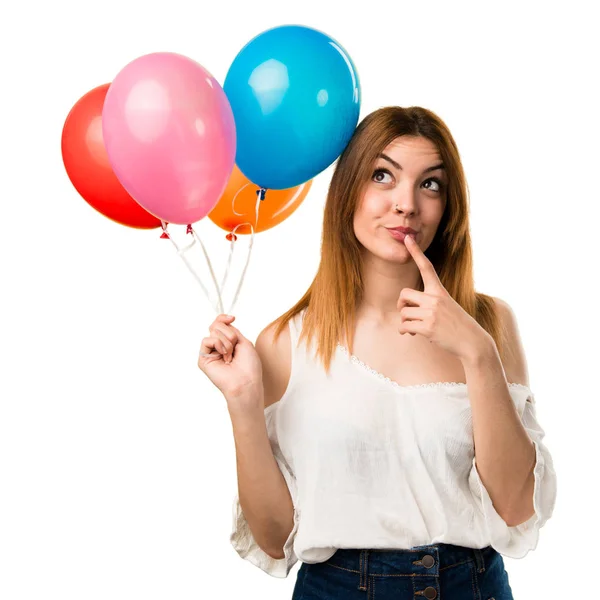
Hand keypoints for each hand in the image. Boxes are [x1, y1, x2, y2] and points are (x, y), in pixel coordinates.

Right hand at [197, 315, 262, 406]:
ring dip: (226, 341)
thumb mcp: (243, 341)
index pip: (220, 324)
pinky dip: (218, 345)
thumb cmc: (249, 365)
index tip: (232, 318)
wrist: (246, 381)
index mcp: (228, 343)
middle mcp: (218, 347)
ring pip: (213, 331)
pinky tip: (224, 356)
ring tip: (230, 356)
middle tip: (235, 347)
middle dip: (229, 333)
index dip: (223, 318)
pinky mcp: (203, 359)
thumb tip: (222, 320)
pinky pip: (206, 340)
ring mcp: (210, 353)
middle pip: (216, 325)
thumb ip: (231, 330)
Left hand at [396, 235, 491, 360]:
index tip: (407, 238)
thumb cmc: (457, 324)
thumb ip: (428, 302)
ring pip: (403, 313)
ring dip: (405, 322)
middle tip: (405, 311)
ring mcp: (432, 313)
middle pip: (404, 294)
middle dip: (401, 304)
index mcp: (440, 291)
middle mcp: (435, 299)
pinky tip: (412, 333)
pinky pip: (404, 326)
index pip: (427, 267)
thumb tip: (406, 311)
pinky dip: (405, 331)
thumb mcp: (446, 306)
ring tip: (414, 327)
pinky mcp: (428, 327)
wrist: (472, 341)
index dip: (416, 252)